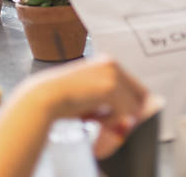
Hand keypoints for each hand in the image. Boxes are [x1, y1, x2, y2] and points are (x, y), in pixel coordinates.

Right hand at [22, 56, 147, 155]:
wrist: (45, 97)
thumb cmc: (63, 99)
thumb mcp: (91, 95)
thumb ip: (110, 100)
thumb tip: (134, 116)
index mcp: (107, 62)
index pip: (135, 86)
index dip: (131, 105)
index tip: (121, 119)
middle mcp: (113, 64)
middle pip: (140, 94)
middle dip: (129, 112)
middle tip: (111, 123)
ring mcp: (112, 75)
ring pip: (134, 106)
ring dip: (119, 117)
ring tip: (96, 119)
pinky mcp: (110, 87)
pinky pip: (126, 112)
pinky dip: (112, 121)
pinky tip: (94, 119)